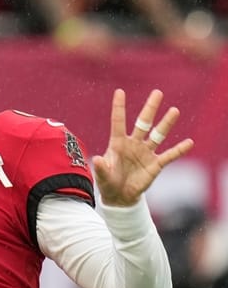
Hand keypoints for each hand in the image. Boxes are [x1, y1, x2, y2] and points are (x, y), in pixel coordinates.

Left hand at [92, 89, 193, 206]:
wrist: (120, 196)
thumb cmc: (108, 182)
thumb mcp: (102, 176)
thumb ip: (101, 168)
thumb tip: (97, 160)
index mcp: (118, 144)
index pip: (118, 122)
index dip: (119, 107)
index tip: (119, 91)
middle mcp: (133, 144)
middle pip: (143, 123)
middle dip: (150, 108)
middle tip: (157, 93)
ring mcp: (145, 153)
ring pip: (158, 135)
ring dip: (166, 123)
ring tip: (174, 110)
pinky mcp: (155, 164)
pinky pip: (169, 155)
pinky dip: (179, 150)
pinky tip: (189, 143)